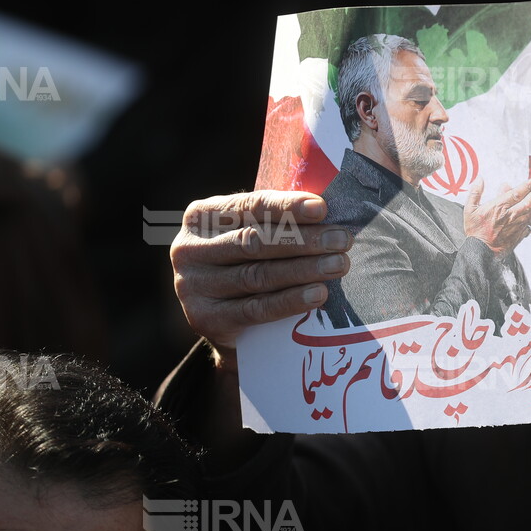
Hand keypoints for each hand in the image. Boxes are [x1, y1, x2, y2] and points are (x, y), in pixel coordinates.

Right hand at [170, 191, 351, 371]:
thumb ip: (275, 221)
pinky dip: (290, 301)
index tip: (322, 208)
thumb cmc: (244, 265)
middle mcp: (189, 249)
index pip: (248, 206)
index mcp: (200, 217)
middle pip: (254, 241)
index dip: (286, 207)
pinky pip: (256, 309)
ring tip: (338, 265)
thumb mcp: (249, 235)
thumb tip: (326, 210)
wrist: (224, 324)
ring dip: (304, 269)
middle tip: (342, 240)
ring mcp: (193, 286)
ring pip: (257, 275)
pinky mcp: (206, 319)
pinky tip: (318, 293)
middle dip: (303, 240)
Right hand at [462, 176, 530, 255]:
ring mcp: (517, 225)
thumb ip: (475, 192)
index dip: (527, 186)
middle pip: (529, 201)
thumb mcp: (469, 209)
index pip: (516, 193)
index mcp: (498, 207)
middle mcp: (510, 215)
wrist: (481, 252)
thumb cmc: (475, 230)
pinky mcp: (521, 233)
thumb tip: (480, 178)